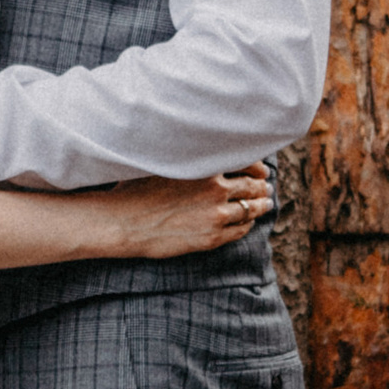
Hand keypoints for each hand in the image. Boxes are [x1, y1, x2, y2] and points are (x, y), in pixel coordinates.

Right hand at [104, 162, 273, 259]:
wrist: (123, 222)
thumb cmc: (135, 189)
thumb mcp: (163, 161)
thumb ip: (190, 157)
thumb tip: (205, 150)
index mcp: (205, 166)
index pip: (247, 162)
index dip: (257, 167)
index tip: (260, 170)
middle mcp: (215, 189)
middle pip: (253, 186)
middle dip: (261, 187)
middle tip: (265, 188)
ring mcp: (216, 215)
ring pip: (251, 209)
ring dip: (260, 206)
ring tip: (264, 204)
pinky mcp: (212, 237)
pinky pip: (241, 229)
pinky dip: (248, 223)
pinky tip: (246, 222)